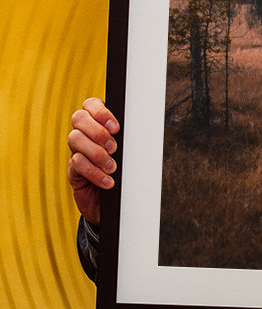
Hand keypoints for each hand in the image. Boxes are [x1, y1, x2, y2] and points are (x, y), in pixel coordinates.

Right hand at [67, 98, 119, 223]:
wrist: (116, 204)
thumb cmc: (125, 173)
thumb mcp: (129, 153)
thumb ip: (129, 139)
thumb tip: (141, 128)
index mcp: (98, 124)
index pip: (90, 104)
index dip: (100, 112)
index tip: (116, 127)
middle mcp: (84, 135)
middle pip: (78, 118)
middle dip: (98, 131)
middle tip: (114, 148)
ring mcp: (76, 151)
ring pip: (75, 139)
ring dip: (96, 153)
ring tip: (112, 167)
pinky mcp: (73, 171)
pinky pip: (77, 163)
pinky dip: (94, 172)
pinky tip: (108, 181)